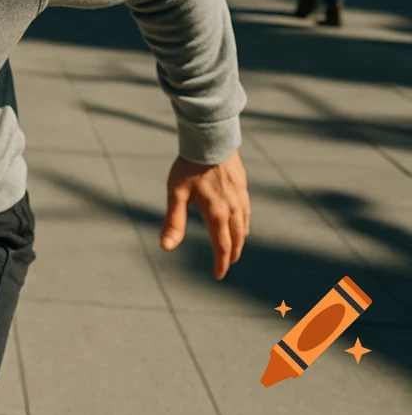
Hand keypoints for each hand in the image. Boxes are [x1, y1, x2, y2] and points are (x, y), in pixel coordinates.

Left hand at [160, 149, 250, 279]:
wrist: (210, 138)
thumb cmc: (189, 166)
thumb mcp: (176, 193)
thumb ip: (173, 221)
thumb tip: (166, 247)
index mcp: (218, 214)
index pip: (222, 247)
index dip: (221, 263)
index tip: (218, 275)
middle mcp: (234, 208)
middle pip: (237, 239)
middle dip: (232, 254)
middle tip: (226, 264)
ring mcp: (241, 197)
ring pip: (244, 226)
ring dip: (240, 240)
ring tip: (233, 246)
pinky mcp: (243, 186)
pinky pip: (247, 212)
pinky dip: (244, 223)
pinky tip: (239, 220)